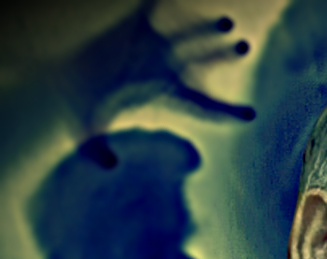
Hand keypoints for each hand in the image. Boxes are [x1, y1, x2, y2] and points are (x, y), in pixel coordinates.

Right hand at [54, 0, 254, 165]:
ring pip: (188, 36)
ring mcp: (153, 48)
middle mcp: (166, 70)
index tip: (251, 115)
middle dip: (223, 56)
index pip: (202, 105)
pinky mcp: (134, 28)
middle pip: (204, 63)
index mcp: (166, 94)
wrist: (69, 77)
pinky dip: (162, 0)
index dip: (226, 111)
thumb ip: (96, 149)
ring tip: (228, 23)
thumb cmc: (85, 106)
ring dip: (206, 30)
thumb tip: (110, 167)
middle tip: (245, 47)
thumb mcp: (87, 132)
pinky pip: (154, 8)